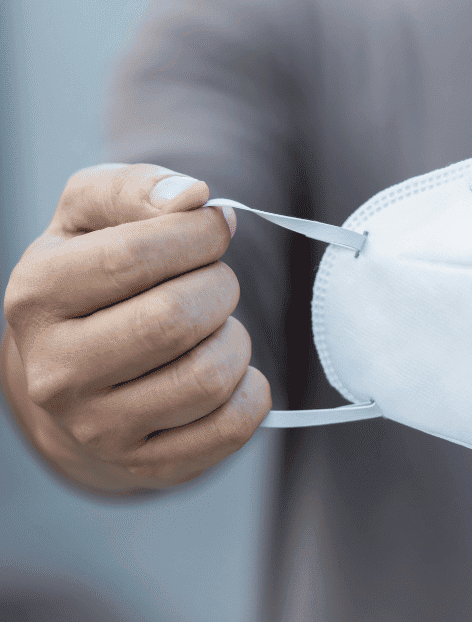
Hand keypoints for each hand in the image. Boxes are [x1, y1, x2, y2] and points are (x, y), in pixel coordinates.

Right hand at [1, 163, 269, 491]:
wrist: (72, 380)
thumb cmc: (94, 281)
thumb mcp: (92, 218)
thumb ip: (136, 188)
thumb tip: (192, 197)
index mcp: (37, 296)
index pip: (134, 256)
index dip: (198, 234)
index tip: (214, 228)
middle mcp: (56, 371)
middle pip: (175, 319)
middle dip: (219, 288)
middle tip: (213, 284)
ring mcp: (98, 429)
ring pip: (209, 376)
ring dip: (234, 340)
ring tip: (213, 330)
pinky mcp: (147, 466)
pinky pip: (233, 426)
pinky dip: (249, 390)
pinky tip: (226, 374)